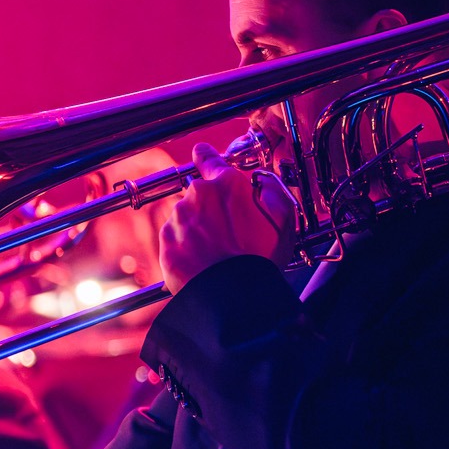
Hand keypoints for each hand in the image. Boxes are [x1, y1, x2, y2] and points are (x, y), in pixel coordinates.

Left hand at [159, 142, 297, 294]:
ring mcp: (177, 219)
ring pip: (186, 218)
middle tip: (229, 232)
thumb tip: (260, 182)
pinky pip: (175, 240)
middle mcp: (197, 196)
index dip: (207, 157)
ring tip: (217, 252)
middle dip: (210, 209)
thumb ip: (270, 190)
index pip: (210, 160)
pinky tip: (203, 262)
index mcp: (226, 185)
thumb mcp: (283, 217)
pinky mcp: (165, 242)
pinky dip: (185, 248)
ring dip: (197, 230)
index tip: (202, 154)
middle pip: (200, 196)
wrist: (231, 293)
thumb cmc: (260, 257)